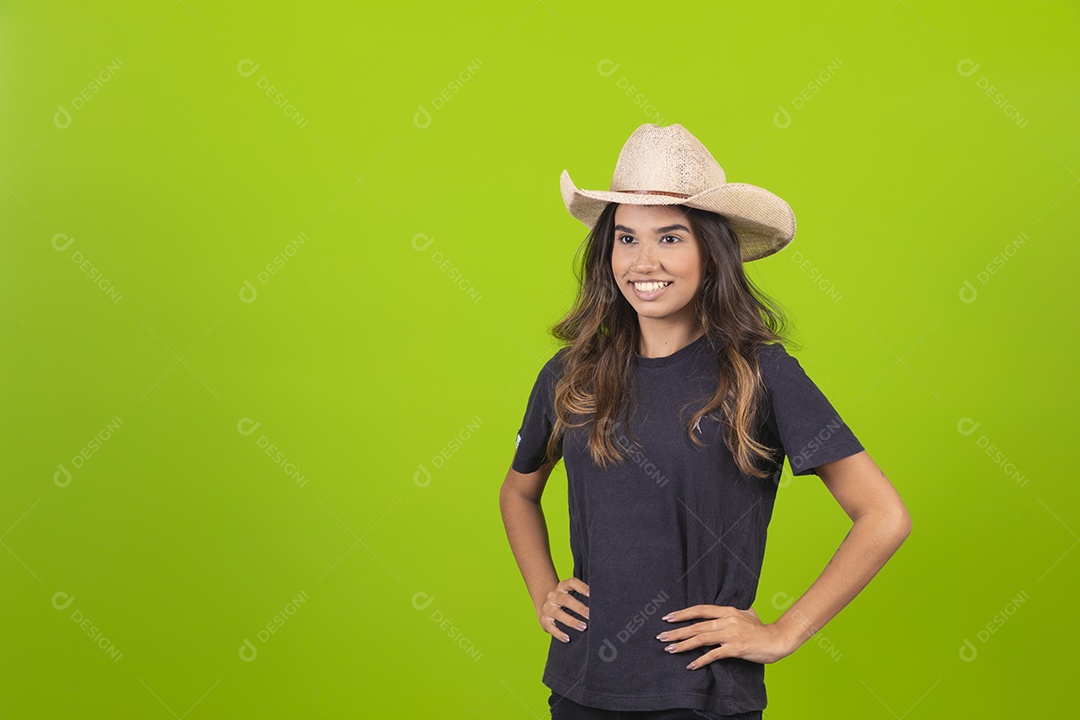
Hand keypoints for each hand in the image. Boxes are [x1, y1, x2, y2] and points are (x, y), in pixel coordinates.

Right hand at [538, 577, 589, 642]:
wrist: (546, 607)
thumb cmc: (565, 602)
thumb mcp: (571, 594)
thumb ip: (582, 595)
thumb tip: (602, 601)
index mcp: (562, 586)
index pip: (572, 582)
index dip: (582, 587)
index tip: (592, 594)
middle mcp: (553, 596)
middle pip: (566, 599)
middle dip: (579, 608)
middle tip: (590, 615)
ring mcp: (548, 608)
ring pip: (558, 614)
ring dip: (571, 621)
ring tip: (583, 627)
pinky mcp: (544, 620)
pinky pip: (550, 627)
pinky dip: (559, 633)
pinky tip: (567, 638)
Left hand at [656, 604, 791, 666]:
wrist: (777, 640)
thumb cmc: (762, 629)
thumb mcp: (747, 613)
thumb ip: (734, 611)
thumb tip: (726, 608)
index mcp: (727, 611)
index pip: (700, 610)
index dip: (683, 613)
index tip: (668, 618)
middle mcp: (726, 620)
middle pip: (696, 626)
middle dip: (677, 631)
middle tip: (661, 636)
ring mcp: (731, 634)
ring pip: (701, 639)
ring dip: (683, 645)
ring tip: (670, 649)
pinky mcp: (735, 648)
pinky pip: (714, 655)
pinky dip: (701, 660)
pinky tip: (690, 665)